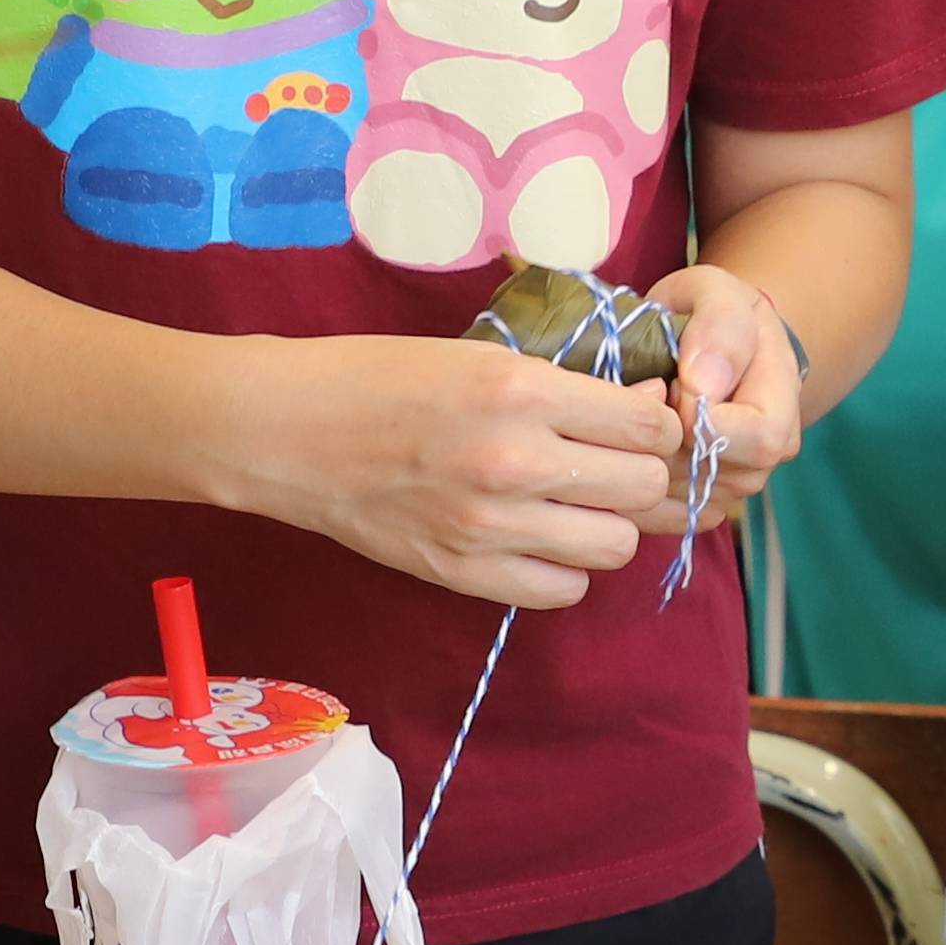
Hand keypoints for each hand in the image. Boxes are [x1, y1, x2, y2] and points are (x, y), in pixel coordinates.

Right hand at [219, 333, 690, 606]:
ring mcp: (488, 527)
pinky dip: (564, 568)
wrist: (289, 431)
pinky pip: (562, 590)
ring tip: (575, 503)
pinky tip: (539, 538)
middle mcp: (513, 461)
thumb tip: (648, 406)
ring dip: (606, 525)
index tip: (637, 422)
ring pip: (614, 547)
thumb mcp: (481, 355)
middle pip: (641, 489)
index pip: (648, 425)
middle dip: (640, 475)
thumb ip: (565, 386)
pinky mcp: (462, 574)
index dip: (656, 424)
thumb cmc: (383, 379)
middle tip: (610, 464)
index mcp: (520, 391)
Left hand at [646, 263, 803, 518]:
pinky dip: (630, 478)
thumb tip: (703, 382)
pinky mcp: (697, 504)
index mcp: (781, 408)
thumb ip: (719, 326)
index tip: (671, 380)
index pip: (755, 438)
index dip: (702, 414)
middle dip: (662, 439)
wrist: (711, 347)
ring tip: (637, 415)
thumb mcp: (719, 293)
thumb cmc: (712, 315)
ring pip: (676, 497)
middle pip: (711, 475)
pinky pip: (656, 510)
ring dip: (642, 458)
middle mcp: (765, 460)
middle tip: (645, 397)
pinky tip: (628, 443)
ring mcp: (731, 487)